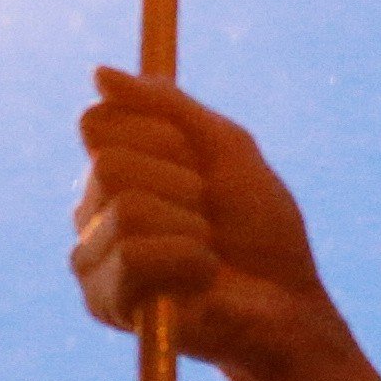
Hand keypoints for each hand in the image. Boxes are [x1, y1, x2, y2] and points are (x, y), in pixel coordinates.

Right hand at [75, 66, 341, 379]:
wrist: (289, 307)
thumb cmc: (261, 233)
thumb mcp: (227, 150)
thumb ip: (168, 109)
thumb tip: (99, 73)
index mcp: (115, 172)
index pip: (100, 123)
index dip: (161, 135)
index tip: (199, 162)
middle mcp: (92, 212)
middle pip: (110, 164)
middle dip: (182, 183)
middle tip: (210, 214)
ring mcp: (92, 260)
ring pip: (127, 209)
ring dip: (191, 226)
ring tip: (210, 250)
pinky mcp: (104, 303)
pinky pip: (135, 255)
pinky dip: (187, 260)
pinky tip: (203, 279)